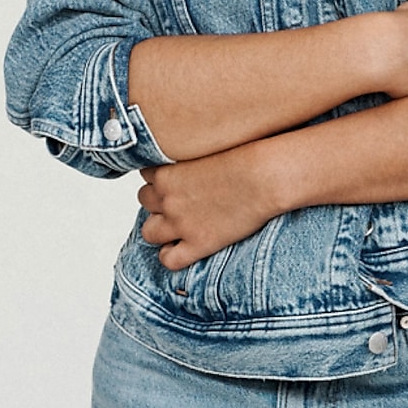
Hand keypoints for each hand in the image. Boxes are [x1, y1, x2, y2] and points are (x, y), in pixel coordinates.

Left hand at [138, 142, 282, 270]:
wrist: (263, 177)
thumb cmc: (244, 156)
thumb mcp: (206, 147)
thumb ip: (190, 156)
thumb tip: (190, 159)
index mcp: (166, 173)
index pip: (146, 175)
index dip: (160, 178)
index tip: (175, 179)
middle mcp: (167, 199)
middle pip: (144, 201)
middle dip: (158, 201)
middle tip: (178, 200)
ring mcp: (180, 224)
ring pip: (148, 232)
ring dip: (160, 229)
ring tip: (178, 226)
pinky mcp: (198, 244)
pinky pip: (169, 260)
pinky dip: (171, 256)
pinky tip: (183, 249)